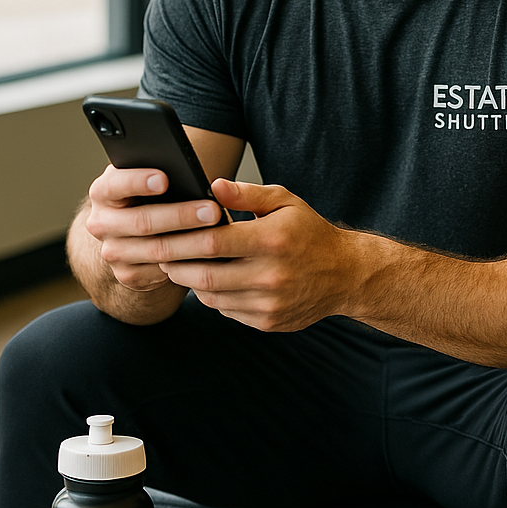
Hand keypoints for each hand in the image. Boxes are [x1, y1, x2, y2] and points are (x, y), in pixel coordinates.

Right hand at [84, 164, 228, 292]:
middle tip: (212, 210)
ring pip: (156, 250)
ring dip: (191, 243)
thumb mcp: (148, 177)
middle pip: (141, 222)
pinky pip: (161, 272)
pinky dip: (188, 264)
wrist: (133, 232)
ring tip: (218, 232)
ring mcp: (113, 252)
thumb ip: (160, 172)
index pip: (115, 185)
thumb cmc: (150, 194)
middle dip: (180, 216)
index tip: (165, 179)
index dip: (138, 182)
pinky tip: (211, 256)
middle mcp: (101, 224)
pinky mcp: (128, 275)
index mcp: (103, 192)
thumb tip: (190, 174)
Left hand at [157, 177, 361, 331]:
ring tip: (180, 266)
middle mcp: (271, 275)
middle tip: (160, 253)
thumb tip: (212, 185)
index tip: (163, 234)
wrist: (346, 274)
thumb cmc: (310, 233)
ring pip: (212, 297)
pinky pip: (227, 311)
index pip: (213, 242)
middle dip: (176, 265)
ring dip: (191, 283)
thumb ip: (247, 193)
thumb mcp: (285, 202)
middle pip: (206, 276)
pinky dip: (212, 297)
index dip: (182, 239)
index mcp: (272, 240)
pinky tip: (210, 282)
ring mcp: (269, 303)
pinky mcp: (268, 322)